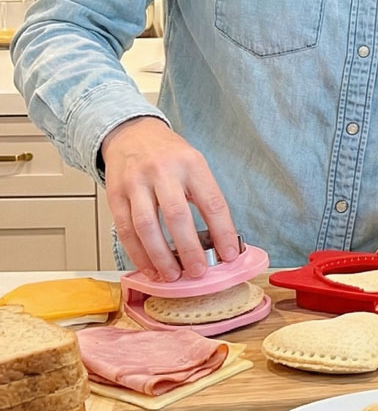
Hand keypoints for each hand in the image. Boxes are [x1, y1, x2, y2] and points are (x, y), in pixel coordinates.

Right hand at [100, 116, 239, 281]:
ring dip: (159, 256)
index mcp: (192, 164)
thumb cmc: (168, 154)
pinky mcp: (115, 194)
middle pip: (177, 215)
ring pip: (146, 225)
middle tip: (197, 271)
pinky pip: (125, 229)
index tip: (230, 254)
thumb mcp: (194, 164)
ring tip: (172, 276)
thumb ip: (204, 196)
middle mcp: (163, 172)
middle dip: (188, 249)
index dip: (223, 231)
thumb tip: (218, 239)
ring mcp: (136, 183)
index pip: (212, 202)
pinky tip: (148, 267)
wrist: (132, 133)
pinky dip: (137, 253)